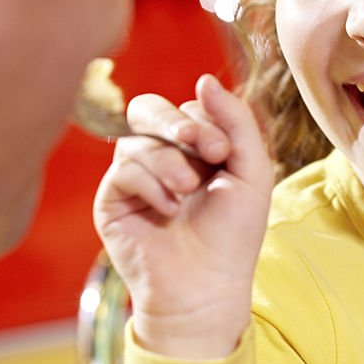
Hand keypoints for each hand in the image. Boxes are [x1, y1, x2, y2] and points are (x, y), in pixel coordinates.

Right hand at [93, 74, 273, 359]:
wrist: (206, 285)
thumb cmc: (233, 234)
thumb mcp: (251, 170)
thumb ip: (236, 121)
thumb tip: (205, 78)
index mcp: (195, 147)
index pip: (187, 107)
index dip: (204, 120)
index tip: (222, 152)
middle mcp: (160, 157)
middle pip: (149, 108)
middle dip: (176, 123)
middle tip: (204, 149)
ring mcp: (133, 177)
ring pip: (137, 139)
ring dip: (169, 162)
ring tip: (187, 192)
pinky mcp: (112, 200)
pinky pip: (123, 169)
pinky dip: (151, 185)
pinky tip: (167, 210)